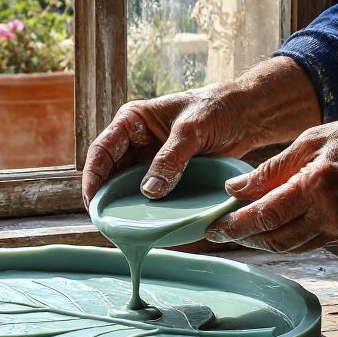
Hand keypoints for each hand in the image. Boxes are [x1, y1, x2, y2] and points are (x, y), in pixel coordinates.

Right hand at [81, 57, 320, 205]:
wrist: (245, 115)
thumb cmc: (216, 109)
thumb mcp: (191, 130)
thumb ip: (171, 158)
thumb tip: (149, 191)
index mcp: (132, 121)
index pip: (102, 150)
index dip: (93, 175)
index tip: (93, 199)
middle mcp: (135, 141)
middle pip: (110, 172)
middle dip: (106, 196)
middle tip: (106, 221)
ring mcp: (150, 159)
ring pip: (127, 186)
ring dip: (124, 204)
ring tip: (122, 227)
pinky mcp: (166, 174)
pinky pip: (150, 194)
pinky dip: (146, 208)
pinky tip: (146, 223)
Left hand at [207, 110, 337, 252]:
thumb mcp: (313, 138)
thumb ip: (273, 167)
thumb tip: (237, 187)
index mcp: (316, 186)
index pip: (264, 215)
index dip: (234, 225)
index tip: (211, 228)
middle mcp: (329, 215)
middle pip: (274, 239)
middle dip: (243, 238)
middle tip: (218, 233)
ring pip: (292, 246)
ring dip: (264, 243)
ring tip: (242, 233)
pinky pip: (311, 243)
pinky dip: (289, 239)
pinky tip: (275, 229)